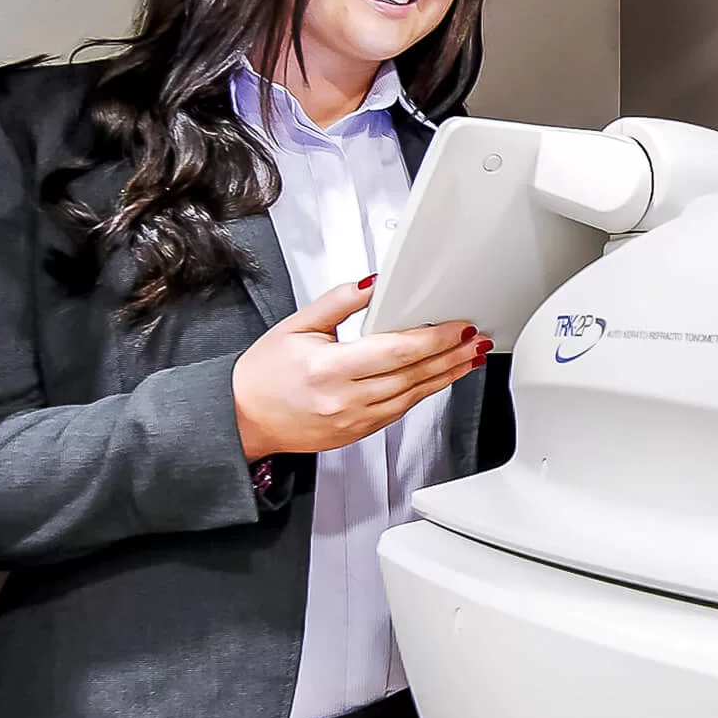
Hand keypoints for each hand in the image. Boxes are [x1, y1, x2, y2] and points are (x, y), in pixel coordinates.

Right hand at [232, 277, 488, 460]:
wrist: (242, 420)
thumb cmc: (263, 374)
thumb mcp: (296, 326)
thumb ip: (339, 302)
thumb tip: (374, 284)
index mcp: (329, 368)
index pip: (395, 351)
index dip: (433, 339)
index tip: (457, 327)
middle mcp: (345, 398)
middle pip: (412, 375)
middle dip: (450, 355)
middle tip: (475, 339)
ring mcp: (354, 420)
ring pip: (413, 396)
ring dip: (446, 375)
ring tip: (469, 357)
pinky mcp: (358, 433)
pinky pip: (400, 411)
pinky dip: (424, 393)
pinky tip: (440, 379)